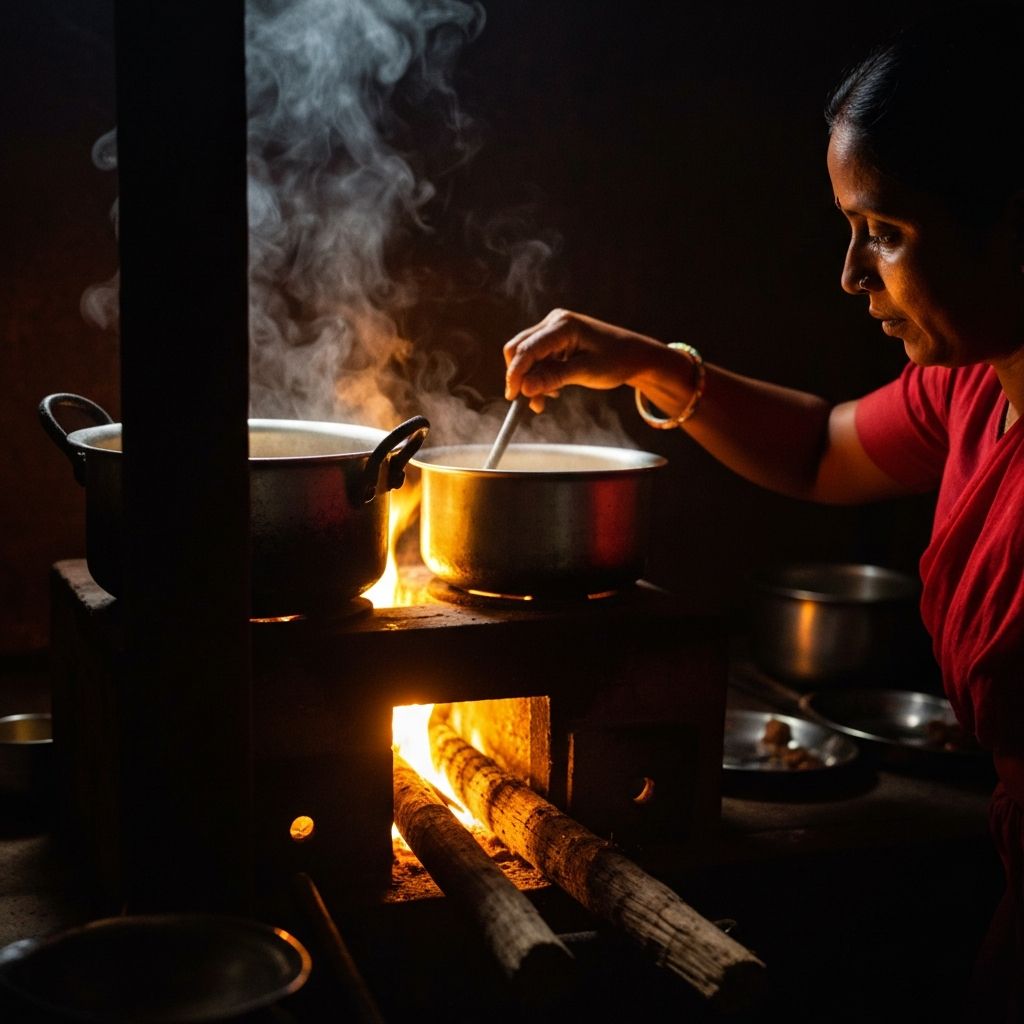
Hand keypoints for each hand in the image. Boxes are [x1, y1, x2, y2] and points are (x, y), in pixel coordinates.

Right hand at [503, 308, 665, 412]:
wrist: (635, 355)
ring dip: (530, 380)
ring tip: (544, 402)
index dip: (515, 374)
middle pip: (519, 348)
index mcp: (563, 325)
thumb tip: (525, 388)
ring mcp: (553, 329)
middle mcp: (554, 322)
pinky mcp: (554, 340)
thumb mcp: (586, 372)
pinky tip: (551, 390)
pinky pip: (537, 359)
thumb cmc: (616, 360)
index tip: (513, 397)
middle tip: (530, 403)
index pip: (527, 349)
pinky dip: (539, 376)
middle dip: (521, 377)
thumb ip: (554, 378)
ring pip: (526, 356)